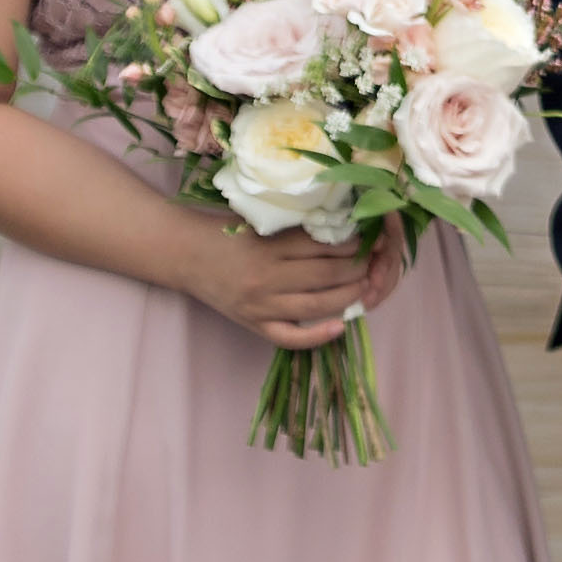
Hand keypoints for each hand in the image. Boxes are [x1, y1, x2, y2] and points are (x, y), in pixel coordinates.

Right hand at [182, 219, 398, 350]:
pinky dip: (316, 336)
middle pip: (325, 275)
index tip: (369, 239)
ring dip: (347, 296)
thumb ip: (299, 229)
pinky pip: (288, 338)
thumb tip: (345, 231)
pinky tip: (340, 327)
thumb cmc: (229, 233)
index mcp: (269, 247)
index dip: (353, 243)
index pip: (323, 246)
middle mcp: (265, 278)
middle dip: (357, 268)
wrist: (188, 255)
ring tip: (364, 285)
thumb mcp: (263, 223)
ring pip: (315, 306)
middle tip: (373, 261)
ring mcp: (259, 306)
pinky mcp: (253, 325)